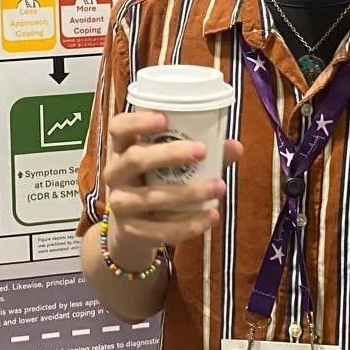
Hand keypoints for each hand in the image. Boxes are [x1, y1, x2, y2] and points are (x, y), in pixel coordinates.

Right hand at [101, 110, 243, 271]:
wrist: (131, 231)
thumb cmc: (154, 184)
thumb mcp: (168, 166)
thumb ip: (200, 154)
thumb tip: (235, 146)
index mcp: (121, 149)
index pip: (118, 128)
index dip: (137, 121)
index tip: (164, 118)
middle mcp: (114, 173)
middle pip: (134, 159)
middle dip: (168, 154)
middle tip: (201, 151)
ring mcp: (119, 203)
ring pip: (151, 197)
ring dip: (188, 192)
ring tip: (219, 187)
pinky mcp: (129, 231)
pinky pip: (159, 229)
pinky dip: (188, 224)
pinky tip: (211, 217)